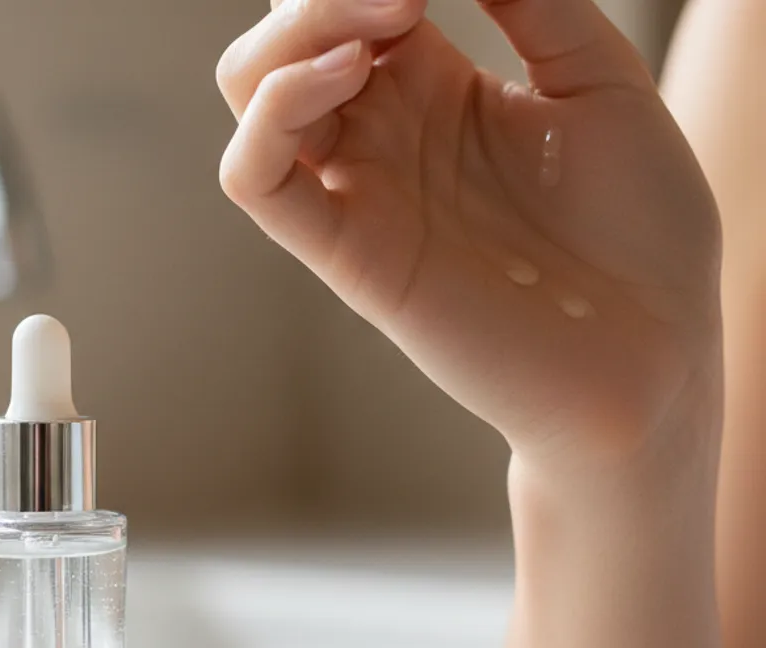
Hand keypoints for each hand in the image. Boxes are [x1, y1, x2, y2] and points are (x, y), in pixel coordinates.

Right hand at [216, 0, 721, 474]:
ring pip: (252, 95)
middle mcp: (384, 136)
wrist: (655, 354)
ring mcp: (359, 192)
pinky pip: (254, 182)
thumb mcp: (602, 86)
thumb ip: (535, 6)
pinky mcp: (348, 252)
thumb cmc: (641, 233)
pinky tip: (347, 74)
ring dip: (291, 39)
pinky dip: (270, 116)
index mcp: (436, 89)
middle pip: (281, 45)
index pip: (349, 8)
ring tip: (377, 21)